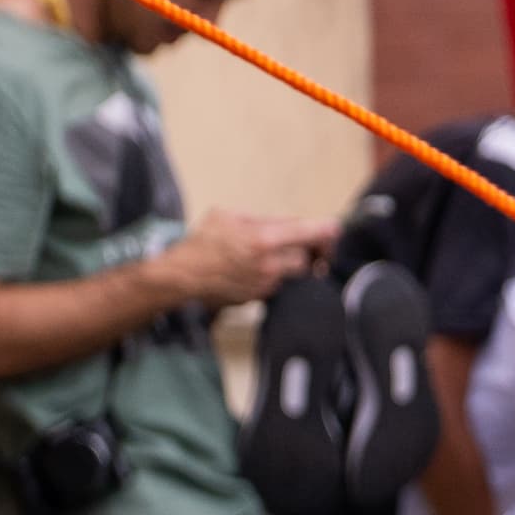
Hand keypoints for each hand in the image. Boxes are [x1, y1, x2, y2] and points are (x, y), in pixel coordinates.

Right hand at [167, 210, 334, 309]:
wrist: (180, 277)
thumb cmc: (201, 242)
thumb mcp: (228, 216)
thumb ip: (263, 219)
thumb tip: (291, 223)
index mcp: (264, 238)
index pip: (313, 233)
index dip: (329, 230)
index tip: (335, 229)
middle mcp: (270, 264)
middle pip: (311, 255)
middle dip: (314, 248)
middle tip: (312, 242)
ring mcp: (267, 284)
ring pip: (297, 271)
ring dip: (296, 262)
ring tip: (282, 253)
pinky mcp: (260, 297)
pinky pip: (281, 284)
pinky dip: (279, 275)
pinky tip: (262, 268)